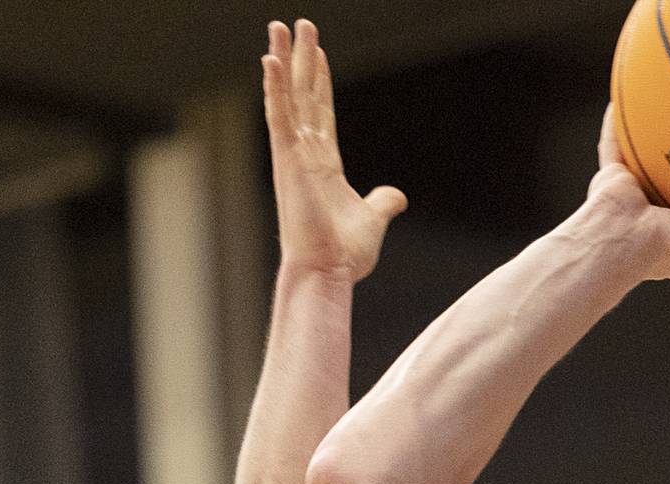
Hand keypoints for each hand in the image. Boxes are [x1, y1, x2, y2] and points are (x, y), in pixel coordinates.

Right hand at [263, 19, 405, 281]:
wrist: (327, 271)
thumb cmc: (344, 255)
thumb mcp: (373, 220)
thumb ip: (383, 202)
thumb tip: (398, 196)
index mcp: (324, 166)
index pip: (321, 113)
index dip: (320, 82)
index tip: (318, 53)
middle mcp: (305, 155)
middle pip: (303, 96)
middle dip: (301, 59)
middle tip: (299, 25)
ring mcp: (293, 156)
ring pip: (287, 97)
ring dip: (283, 61)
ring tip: (280, 27)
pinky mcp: (287, 160)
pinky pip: (279, 116)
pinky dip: (274, 87)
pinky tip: (271, 59)